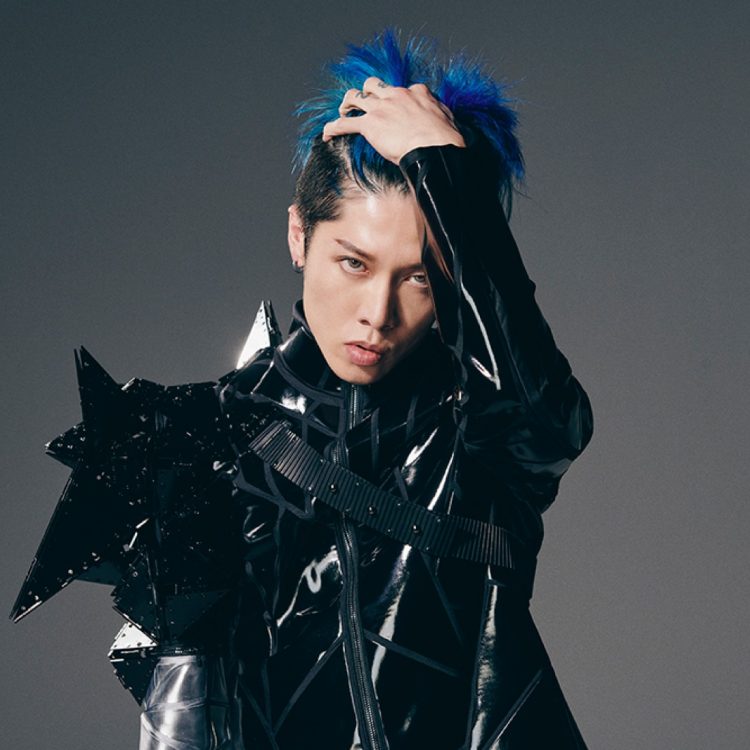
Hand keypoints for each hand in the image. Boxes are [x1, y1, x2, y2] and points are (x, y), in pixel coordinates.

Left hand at [322, 76, 465, 164]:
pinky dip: (334, 127)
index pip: (403, 90)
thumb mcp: (448, 120)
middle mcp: (397, 95)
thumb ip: (440, 116)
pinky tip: (327, 134)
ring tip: (343, 112)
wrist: (436, 148)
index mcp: (417, 93)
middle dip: (366, 93)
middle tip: (362, 103)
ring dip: (347, 104)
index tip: (396, 108)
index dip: (397, 99)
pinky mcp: (370, 125)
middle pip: (374, 85)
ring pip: (356, 97)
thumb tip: (445, 124)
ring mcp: (382, 109)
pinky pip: (345, 123)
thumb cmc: (446, 140)